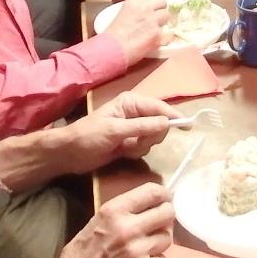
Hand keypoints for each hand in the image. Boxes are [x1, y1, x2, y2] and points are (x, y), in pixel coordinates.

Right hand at [47, 183, 173, 257]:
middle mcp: (129, 227)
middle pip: (167, 212)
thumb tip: (146, 207)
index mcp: (114, 211)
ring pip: (167, 237)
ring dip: (158, 242)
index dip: (163, 195)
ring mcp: (139, 250)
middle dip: (165, 218)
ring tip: (144, 249)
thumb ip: (121, 214)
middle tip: (158, 224)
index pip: (152, 192)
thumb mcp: (95, 223)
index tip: (165, 199)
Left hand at [62, 91, 177, 171]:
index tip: (187, 126)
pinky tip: (123, 153)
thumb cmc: (89, 137)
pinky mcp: (130, 142)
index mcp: (130, 103)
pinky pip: (145, 147)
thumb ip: (141, 126)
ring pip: (153, 137)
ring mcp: (133, 128)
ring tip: (125, 148)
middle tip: (136, 142)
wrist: (69, 154)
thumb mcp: (115, 130)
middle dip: (152, 136)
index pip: (159, 108)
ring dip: (142, 146)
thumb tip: (166, 122)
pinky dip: (137, 152)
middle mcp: (134, 113)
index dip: (173, 116)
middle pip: (159, 123)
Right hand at [98, 0, 169, 65]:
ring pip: (167, 17)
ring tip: (154, 32)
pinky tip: (158, 42)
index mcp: (134, 2)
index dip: (153, 7)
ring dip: (162, 23)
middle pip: (163, 4)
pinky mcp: (157, 35)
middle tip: (157, 20)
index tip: (152, 12)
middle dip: (161, 11)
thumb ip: (134, 11)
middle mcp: (145, 9)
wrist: (110, 49)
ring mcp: (153, 21)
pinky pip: (168, 35)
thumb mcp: (120, 14)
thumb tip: (142, 15)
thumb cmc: (110, 35)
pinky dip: (165, 39)